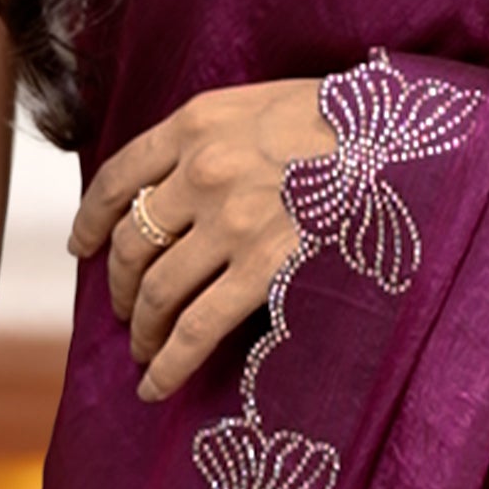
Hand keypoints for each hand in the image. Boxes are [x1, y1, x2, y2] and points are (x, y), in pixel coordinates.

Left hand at [70, 76, 337, 402]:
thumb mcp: (265, 103)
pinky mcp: (264, 268)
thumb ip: (217, 135)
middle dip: (119, 287)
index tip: (83, 247)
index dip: (91, 220)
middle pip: (132, 243)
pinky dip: (168, 363)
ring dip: (142, 329)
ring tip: (143, 349)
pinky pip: (197, 327)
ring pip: (157, 290)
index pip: (119, 178)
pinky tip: (154, 385)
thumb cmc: (347, 120)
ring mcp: (231, 222)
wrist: (405, 138)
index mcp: (197, 123)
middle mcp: (202, 171)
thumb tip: (183, 185)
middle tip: (124, 311)